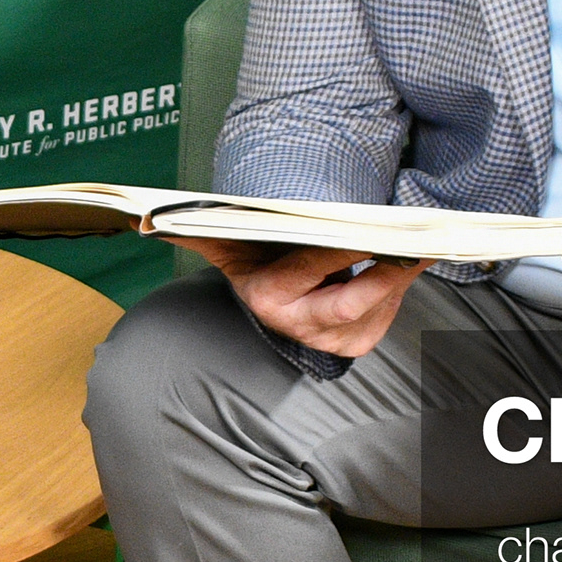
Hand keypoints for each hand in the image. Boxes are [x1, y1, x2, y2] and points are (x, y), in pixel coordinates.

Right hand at [174, 235, 428, 361]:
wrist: (266, 300)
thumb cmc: (252, 259)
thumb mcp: (224, 242)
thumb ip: (195, 226)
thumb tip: (145, 216)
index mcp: (268, 297)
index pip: (310, 269)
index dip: (344, 249)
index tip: (371, 228)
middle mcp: (298, 325)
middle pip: (351, 303)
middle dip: (386, 274)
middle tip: (414, 244)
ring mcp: (327, 341)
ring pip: (374, 312)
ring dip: (398, 281)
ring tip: (416, 247)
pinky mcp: (352, 345)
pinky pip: (384, 320)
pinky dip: (398, 294)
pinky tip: (401, 268)